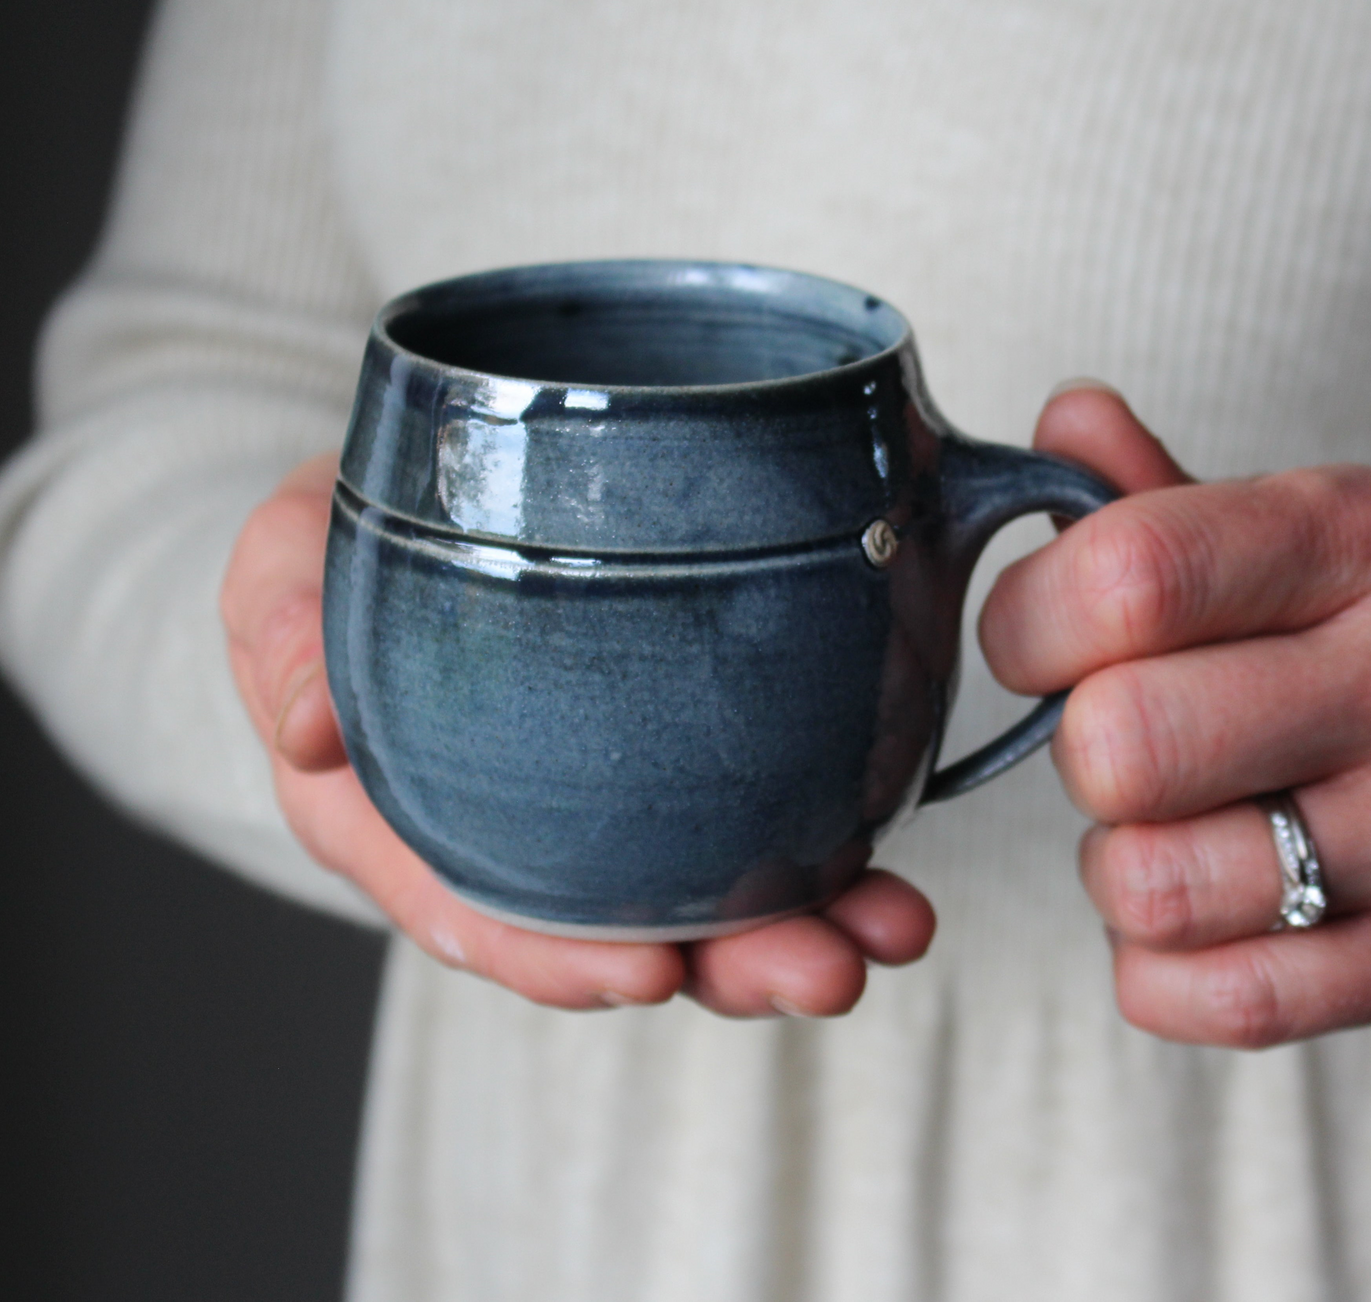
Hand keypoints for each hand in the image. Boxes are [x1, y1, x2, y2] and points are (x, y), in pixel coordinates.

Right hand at [221, 453, 934, 1014]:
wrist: (424, 496)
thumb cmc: (338, 545)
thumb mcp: (281, 562)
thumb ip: (280, 631)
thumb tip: (307, 731)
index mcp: (403, 821)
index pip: (474, 917)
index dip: (558, 959)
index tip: (649, 971)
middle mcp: (512, 840)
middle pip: (617, 934)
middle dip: (726, 966)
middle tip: (824, 970)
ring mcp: (601, 810)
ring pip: (702, 899)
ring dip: (804, 926)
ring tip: (893, 928)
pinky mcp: (675, 761)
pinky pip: (749, 823)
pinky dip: (828, 849)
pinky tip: (896, 861)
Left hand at [980, 385, 1370, 1045]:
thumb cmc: (1362, 659)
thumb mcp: (1284, 551)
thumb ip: (1153, 500)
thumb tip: (1061, 416)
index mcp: (1362, 538)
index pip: (1126, 572)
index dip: (1027, 622)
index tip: (1038, 646)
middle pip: (1120, 743)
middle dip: (1079, 759)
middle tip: (1120, 752)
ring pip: (1150, 886)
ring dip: (1120, 872)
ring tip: (1178, 833)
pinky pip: (1210, 997)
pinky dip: (1162, 970)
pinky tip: (1208, 917)